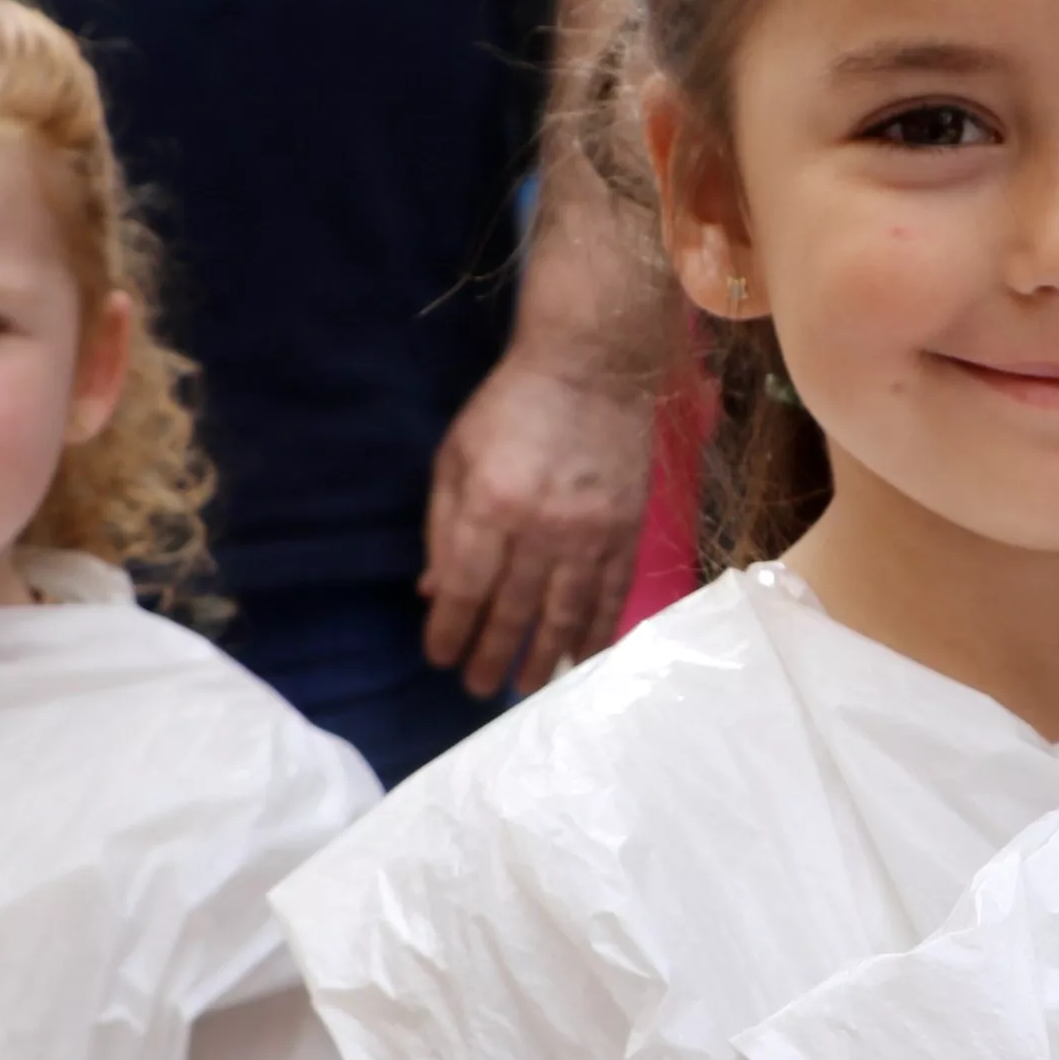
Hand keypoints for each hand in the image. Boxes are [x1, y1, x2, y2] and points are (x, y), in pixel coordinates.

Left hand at [418, 346, 654, 697]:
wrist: (592, 369)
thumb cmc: (510, 408)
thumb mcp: (456, 456)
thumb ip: (442, 526)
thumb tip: (432, 591)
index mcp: (490, 504)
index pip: (465, 587)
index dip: (450, 630)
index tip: (440, 659)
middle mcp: (541, 527)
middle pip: (513, 609)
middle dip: (492, 655)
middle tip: (479, 689)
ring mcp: (590, 532)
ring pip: (564, 612)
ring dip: (544, 657)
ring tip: (528, 688)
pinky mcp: (626, 531)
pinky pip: (611, 595)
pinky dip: (596, 631)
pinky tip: (583, 658)